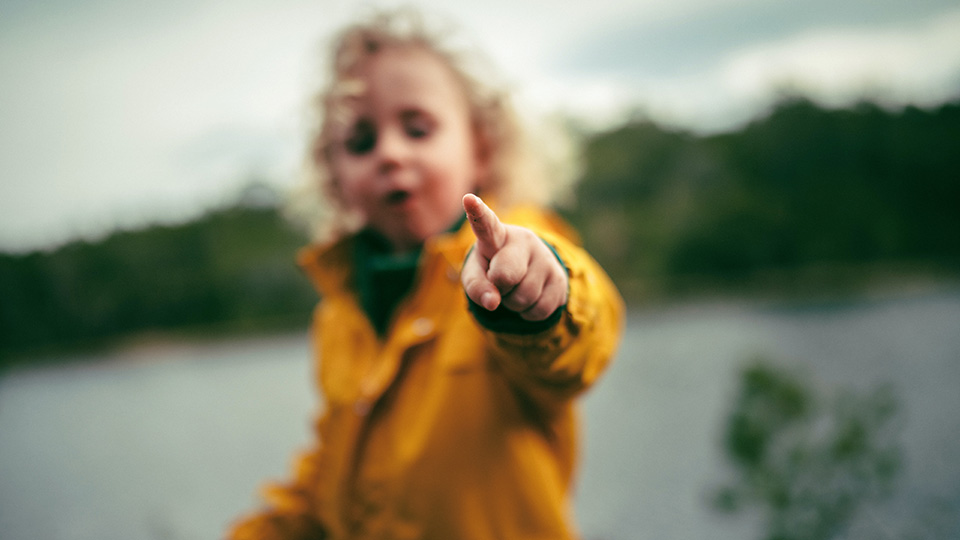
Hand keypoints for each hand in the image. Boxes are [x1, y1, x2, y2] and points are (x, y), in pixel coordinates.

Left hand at [461, 194, 567, 320]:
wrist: (527, 272)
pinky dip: (528, 313)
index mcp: (496, 235)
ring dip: (513, 303)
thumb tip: (492, 303)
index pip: (486, 224)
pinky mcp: (560, 279)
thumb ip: (476, 286)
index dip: (477, 213)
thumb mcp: (476, 275)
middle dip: (499, 287)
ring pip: (523, 297)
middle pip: (506, 276)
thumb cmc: (492, 268)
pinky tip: (529, 298)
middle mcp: (524, 241)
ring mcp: (545, 259)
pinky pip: (539, 309)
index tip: (468, 199)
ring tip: (514, 289)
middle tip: (499, 282)